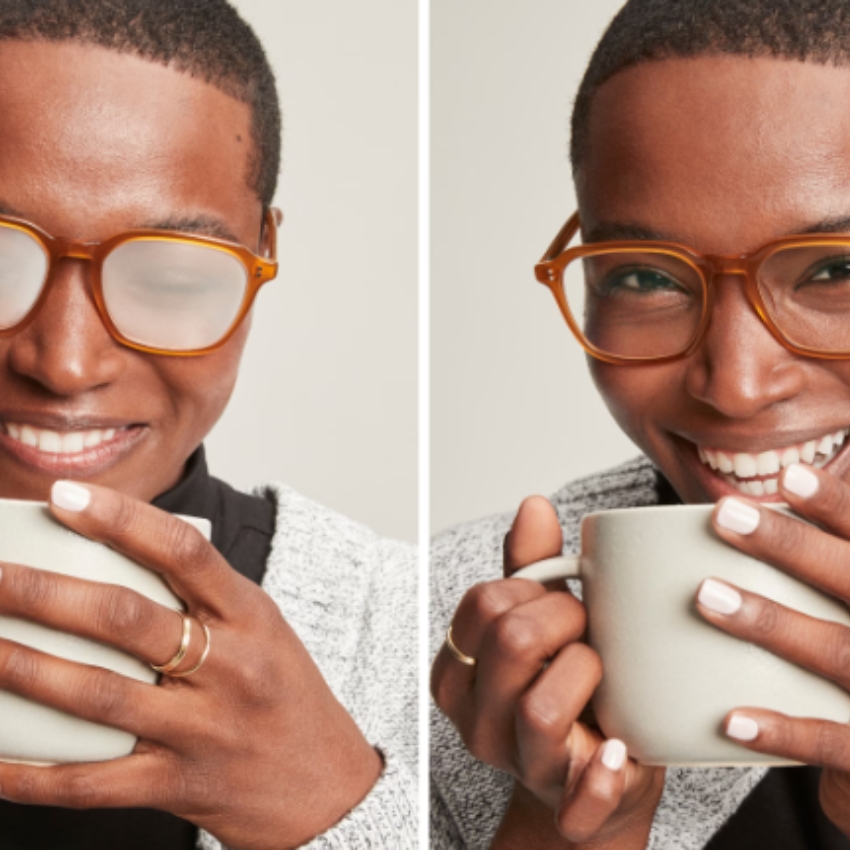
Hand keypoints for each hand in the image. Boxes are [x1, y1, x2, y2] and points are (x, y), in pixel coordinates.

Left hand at [0, 482, 380, 849]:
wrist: (327, 787)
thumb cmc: (288, 695)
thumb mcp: (263, 629)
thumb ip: (204, 596)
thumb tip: (117, 556)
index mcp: (251, 615)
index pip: (184, 550)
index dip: (121, 518)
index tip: (65, 495)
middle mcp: (229, 667)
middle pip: (125, 618)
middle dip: (43, 593)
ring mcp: (203, 729)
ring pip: (98, 695)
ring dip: (23, 668)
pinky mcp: (178, 785)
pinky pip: (91, 783)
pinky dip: (29, 774)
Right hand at [431, 496, 663, 845]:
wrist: (597, 772)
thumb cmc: (568, 683)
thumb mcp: (546, 621)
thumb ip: (532, 567)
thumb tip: (533, 505)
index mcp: (460, 668)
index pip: (485, 602)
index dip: (536, 589)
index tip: (563, 599)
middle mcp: (475, 718)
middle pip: (511, 642)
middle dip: (566, 618)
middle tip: (588, 629)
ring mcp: (516, 764)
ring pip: (540, 707)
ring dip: (587, 674)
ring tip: (603, 675)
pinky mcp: (564, 808)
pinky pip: (578, 800)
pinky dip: (602, 777)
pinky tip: (619, 749)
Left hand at [697, 464, 849, 836]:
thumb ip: (824, 571)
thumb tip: (753, 509)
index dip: (837, 506)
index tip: (789, 475)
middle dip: (790, 546)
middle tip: (724, 514)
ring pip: (838, 652)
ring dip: (772, 622)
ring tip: (706, 594)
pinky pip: (833, 742)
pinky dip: (783, 731)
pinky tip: (732, 719)